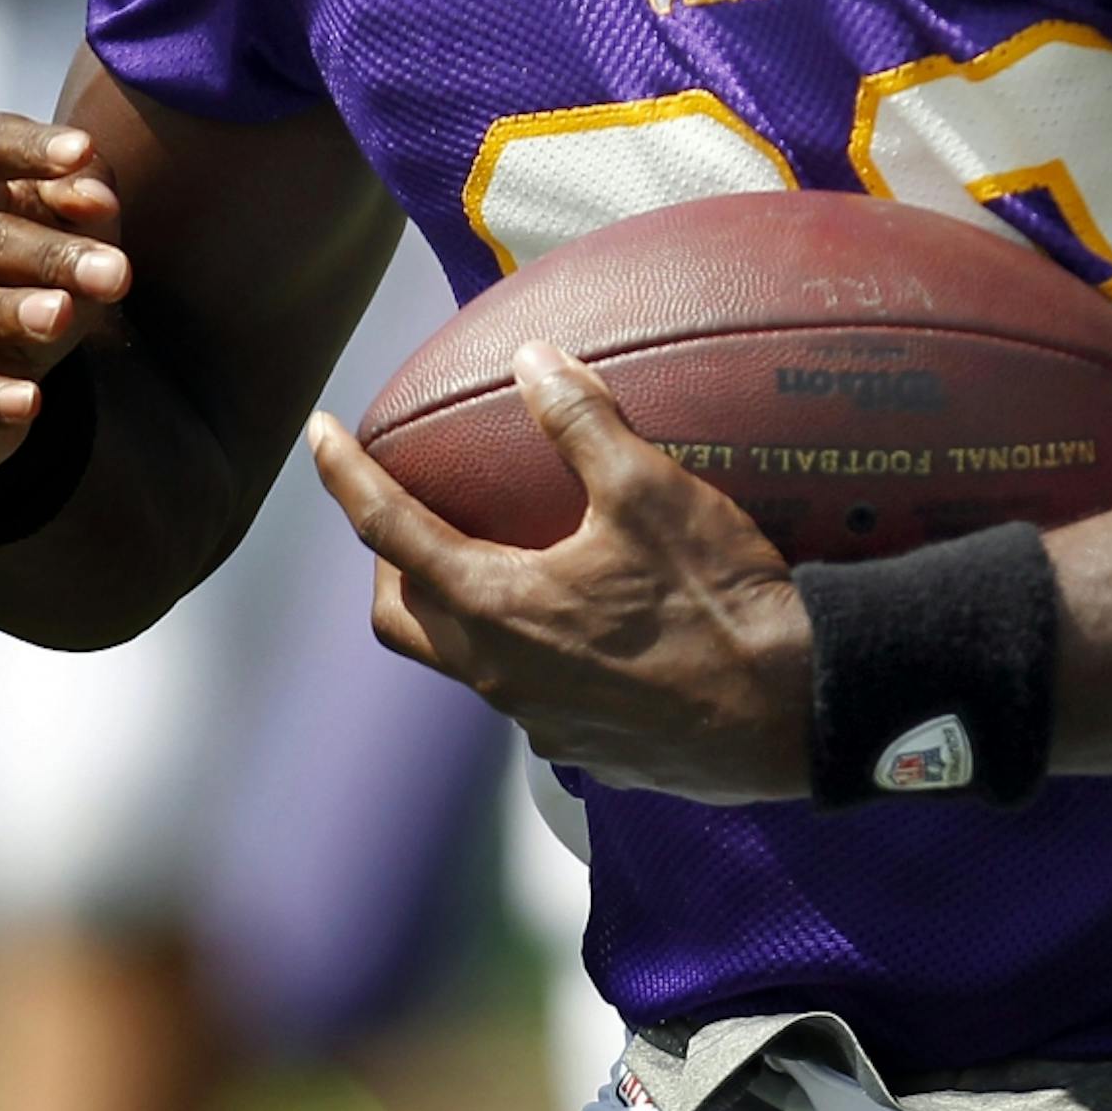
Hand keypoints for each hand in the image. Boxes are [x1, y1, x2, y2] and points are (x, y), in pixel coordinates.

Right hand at [0, 115, 133, 485]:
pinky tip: (27, 400)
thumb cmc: (13, 271)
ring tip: (63, 318)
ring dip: (7, 315)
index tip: (81, 152)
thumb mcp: (56, 226)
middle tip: (114, 273)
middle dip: (44, 254)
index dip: (24, 149)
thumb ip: (76, 199)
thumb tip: (95, 198)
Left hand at [308, 342, 814, 803]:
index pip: (387, 530)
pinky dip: (525, 645)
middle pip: (402, 616)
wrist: (793, 715)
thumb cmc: (717, 603)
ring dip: (460, 606)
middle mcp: (499, 676)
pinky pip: (528, 691)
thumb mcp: (649, 492)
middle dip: (388, 561)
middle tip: (408, 513)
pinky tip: (580, 620)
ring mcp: (541, 722)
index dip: (345, 474)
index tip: (318, 433)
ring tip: (497, 558)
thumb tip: (534, 362)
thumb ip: (581, 423)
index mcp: (494, 608)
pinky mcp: (589, 748)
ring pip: (465, 660)